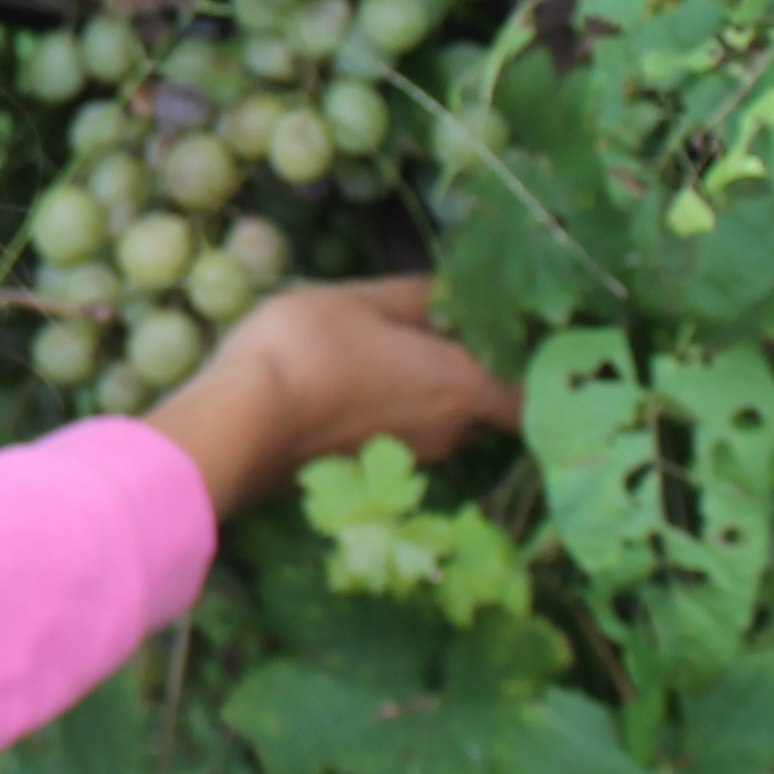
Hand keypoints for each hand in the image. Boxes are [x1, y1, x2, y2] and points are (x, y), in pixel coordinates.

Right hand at [145, 274, 519, 515]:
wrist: (238, 428)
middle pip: (485, 413)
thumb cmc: (307, 350)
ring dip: (430, 401)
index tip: (520, 345)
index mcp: (462, 387)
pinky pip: (402, 444)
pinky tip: (361, 392)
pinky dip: (394, 421)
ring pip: (442, 429)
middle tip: (450, 338)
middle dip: (477, 381)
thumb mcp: (359, 299)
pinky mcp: (370, 478)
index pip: (531, 398)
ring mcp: (409, 462)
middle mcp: (449, 433)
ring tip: (398, 360)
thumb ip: (415, 297)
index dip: (536, 376)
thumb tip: (451, 294)